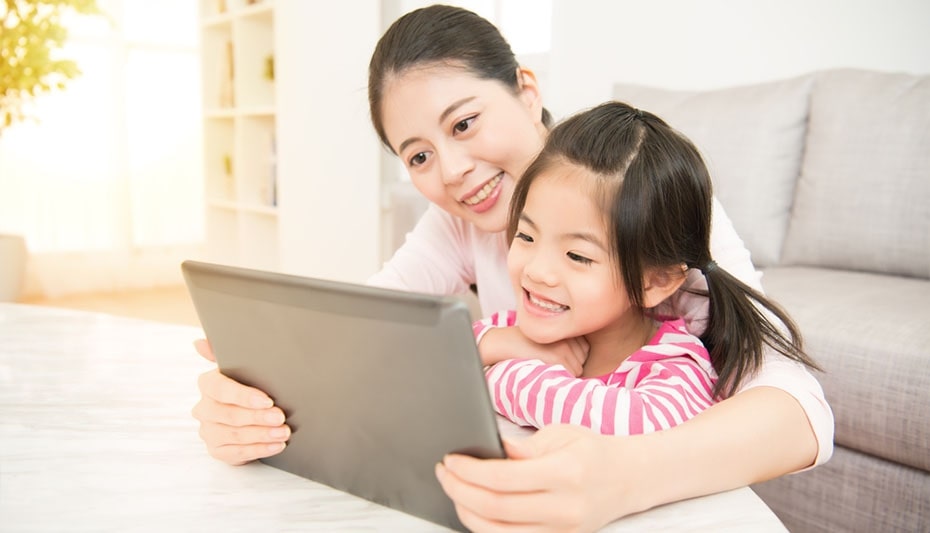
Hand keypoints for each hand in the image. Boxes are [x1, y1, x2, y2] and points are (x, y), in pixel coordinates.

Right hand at [190, 339, 289, 464]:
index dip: (244, 396)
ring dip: (262, 435)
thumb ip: (221, 353)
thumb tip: (199, 342)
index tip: (267, 399)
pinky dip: (259, 450)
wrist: (250, 411)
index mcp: (207, 384)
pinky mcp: (216, 450)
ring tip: (283, 432)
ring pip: (235, 435)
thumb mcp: (240, 367)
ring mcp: (208, 431)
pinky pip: (236, 453)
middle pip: (230, 414)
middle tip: (281, 418)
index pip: (221, 389)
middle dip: (259, 417)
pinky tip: (276, 446)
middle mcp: (203, 408)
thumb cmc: (247, 385)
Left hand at [436, 425, 642, 532]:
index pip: (503, 478)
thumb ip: (522, 446)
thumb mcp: (561, 434)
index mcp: (565, 472)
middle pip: (495, 508)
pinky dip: (486, 527)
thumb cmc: (592, 451)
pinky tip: (474, 510)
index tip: (450, 460)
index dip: (468, 471)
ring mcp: (562, 530)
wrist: (630, 478)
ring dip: (467, 512)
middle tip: (444, 473)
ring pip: (498, 532)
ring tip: (454, 490)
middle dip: (459, 489)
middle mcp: (564, 507)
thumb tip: (486, 451)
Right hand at [479, 327, 588, 375]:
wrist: (505, 343)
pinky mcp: (558, 356)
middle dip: (571, 366)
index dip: (573, 358)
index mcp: (566, 329)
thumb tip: (579, 367)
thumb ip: (565, 345)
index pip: (585, 350)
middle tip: (552, 364)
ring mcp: (565, 346)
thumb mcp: (547, 338)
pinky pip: (570, 374)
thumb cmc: (524, 343)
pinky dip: (561, 377)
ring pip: (578, 370)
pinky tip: (547, 371)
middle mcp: (569, 336)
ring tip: (549, 368)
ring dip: (567, 373)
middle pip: (582, 360)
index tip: (558, 359)